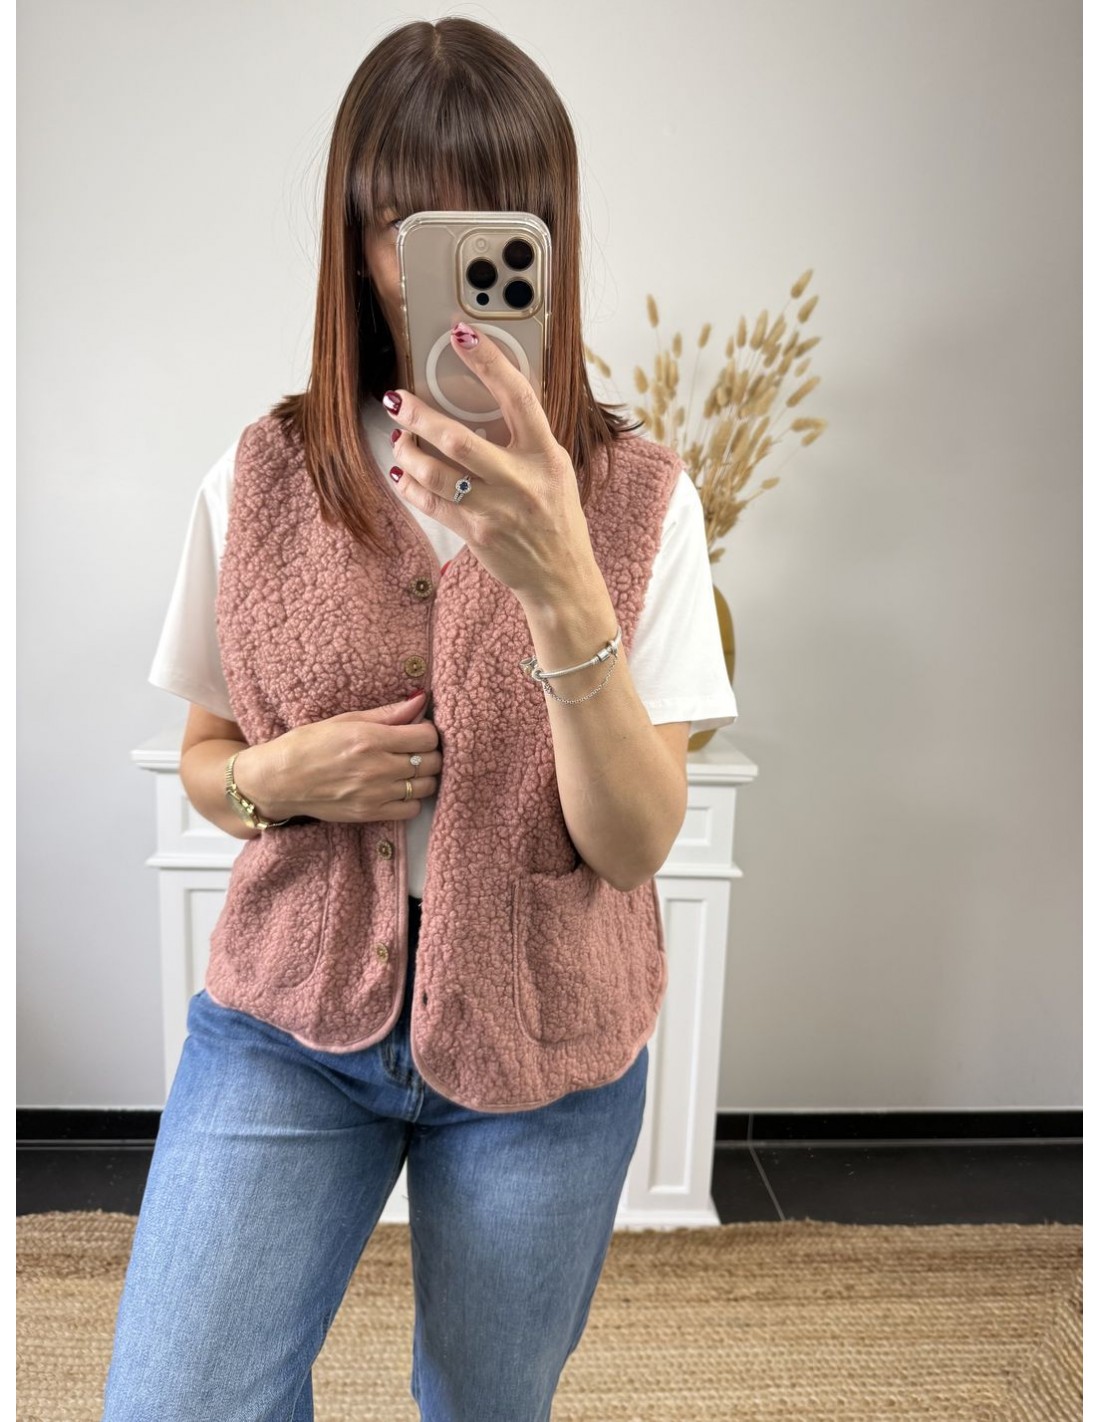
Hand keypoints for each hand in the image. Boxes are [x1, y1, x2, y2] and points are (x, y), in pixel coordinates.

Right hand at [233, 693, 441, 824]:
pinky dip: (411, 799)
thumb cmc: (308, 744)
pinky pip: (411, 810)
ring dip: (422, 776)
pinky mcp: (370, 814)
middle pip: (431, 762)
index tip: (417, 731)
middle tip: (413, 750)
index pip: (427, 737)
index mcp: (370, 739)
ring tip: (406, 769)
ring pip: (426, 786)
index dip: (427, 732)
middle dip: (428, 753)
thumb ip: (387, 713)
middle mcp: (376, 768)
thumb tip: (421, 700)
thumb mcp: (346, 720)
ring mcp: (375, 794)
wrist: (280, 780)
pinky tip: (397, 789)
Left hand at [383, 321, 598, 602]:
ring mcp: (497, 510)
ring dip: (409, 451)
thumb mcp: (556, 469)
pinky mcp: (476, 534)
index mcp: (547, 455)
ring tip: (399, 438)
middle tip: (397, 398)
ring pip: (436, 473)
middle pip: (458, 439)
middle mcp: (522, 480)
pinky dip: (410, 485)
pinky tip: (402, 472)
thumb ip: (527, 437)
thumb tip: (491, 397)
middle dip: (420, 415)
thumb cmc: (557, 518)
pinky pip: (431, 504)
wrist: (562, 577)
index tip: (461, 335)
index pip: (518, 397)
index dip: (488, 362)